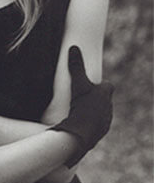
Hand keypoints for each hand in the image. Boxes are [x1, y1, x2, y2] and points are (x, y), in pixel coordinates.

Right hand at [51, 46, 113, 166]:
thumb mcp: (77, 84)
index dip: (100, 84)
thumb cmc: (82, 107)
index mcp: (106, 95)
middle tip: (81, 96)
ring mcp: (104, 121)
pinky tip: (79, 122)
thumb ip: (76, 66)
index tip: (90, 84)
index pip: (108, 86)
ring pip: (100, 112)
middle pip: (103, 100)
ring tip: (78, 109)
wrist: (80, 134)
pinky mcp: (98, 133)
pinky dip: (89, 123)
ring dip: (92, 111)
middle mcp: (108, 108)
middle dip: (95, 98)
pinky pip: (95, 125)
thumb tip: (73, 47)